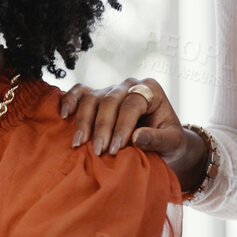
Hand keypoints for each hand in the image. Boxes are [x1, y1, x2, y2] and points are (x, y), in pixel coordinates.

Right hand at [60, 77, 210, 187]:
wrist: (163, 142)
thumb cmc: (169, 142)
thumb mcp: (172, 143)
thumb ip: (158, 139)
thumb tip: (136, 137)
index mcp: (151, 89)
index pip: (132, 104)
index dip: (123, 126)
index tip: (115, 148)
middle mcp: (129, 85)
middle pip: (110, 100)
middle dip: (103, 127)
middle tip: (99, 151)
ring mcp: (111, 89)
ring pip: (92, 98)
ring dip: (84, 121)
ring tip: (80, 143)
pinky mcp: (97, 96)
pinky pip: (80, 92)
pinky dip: (70, 101)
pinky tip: (64, 116)